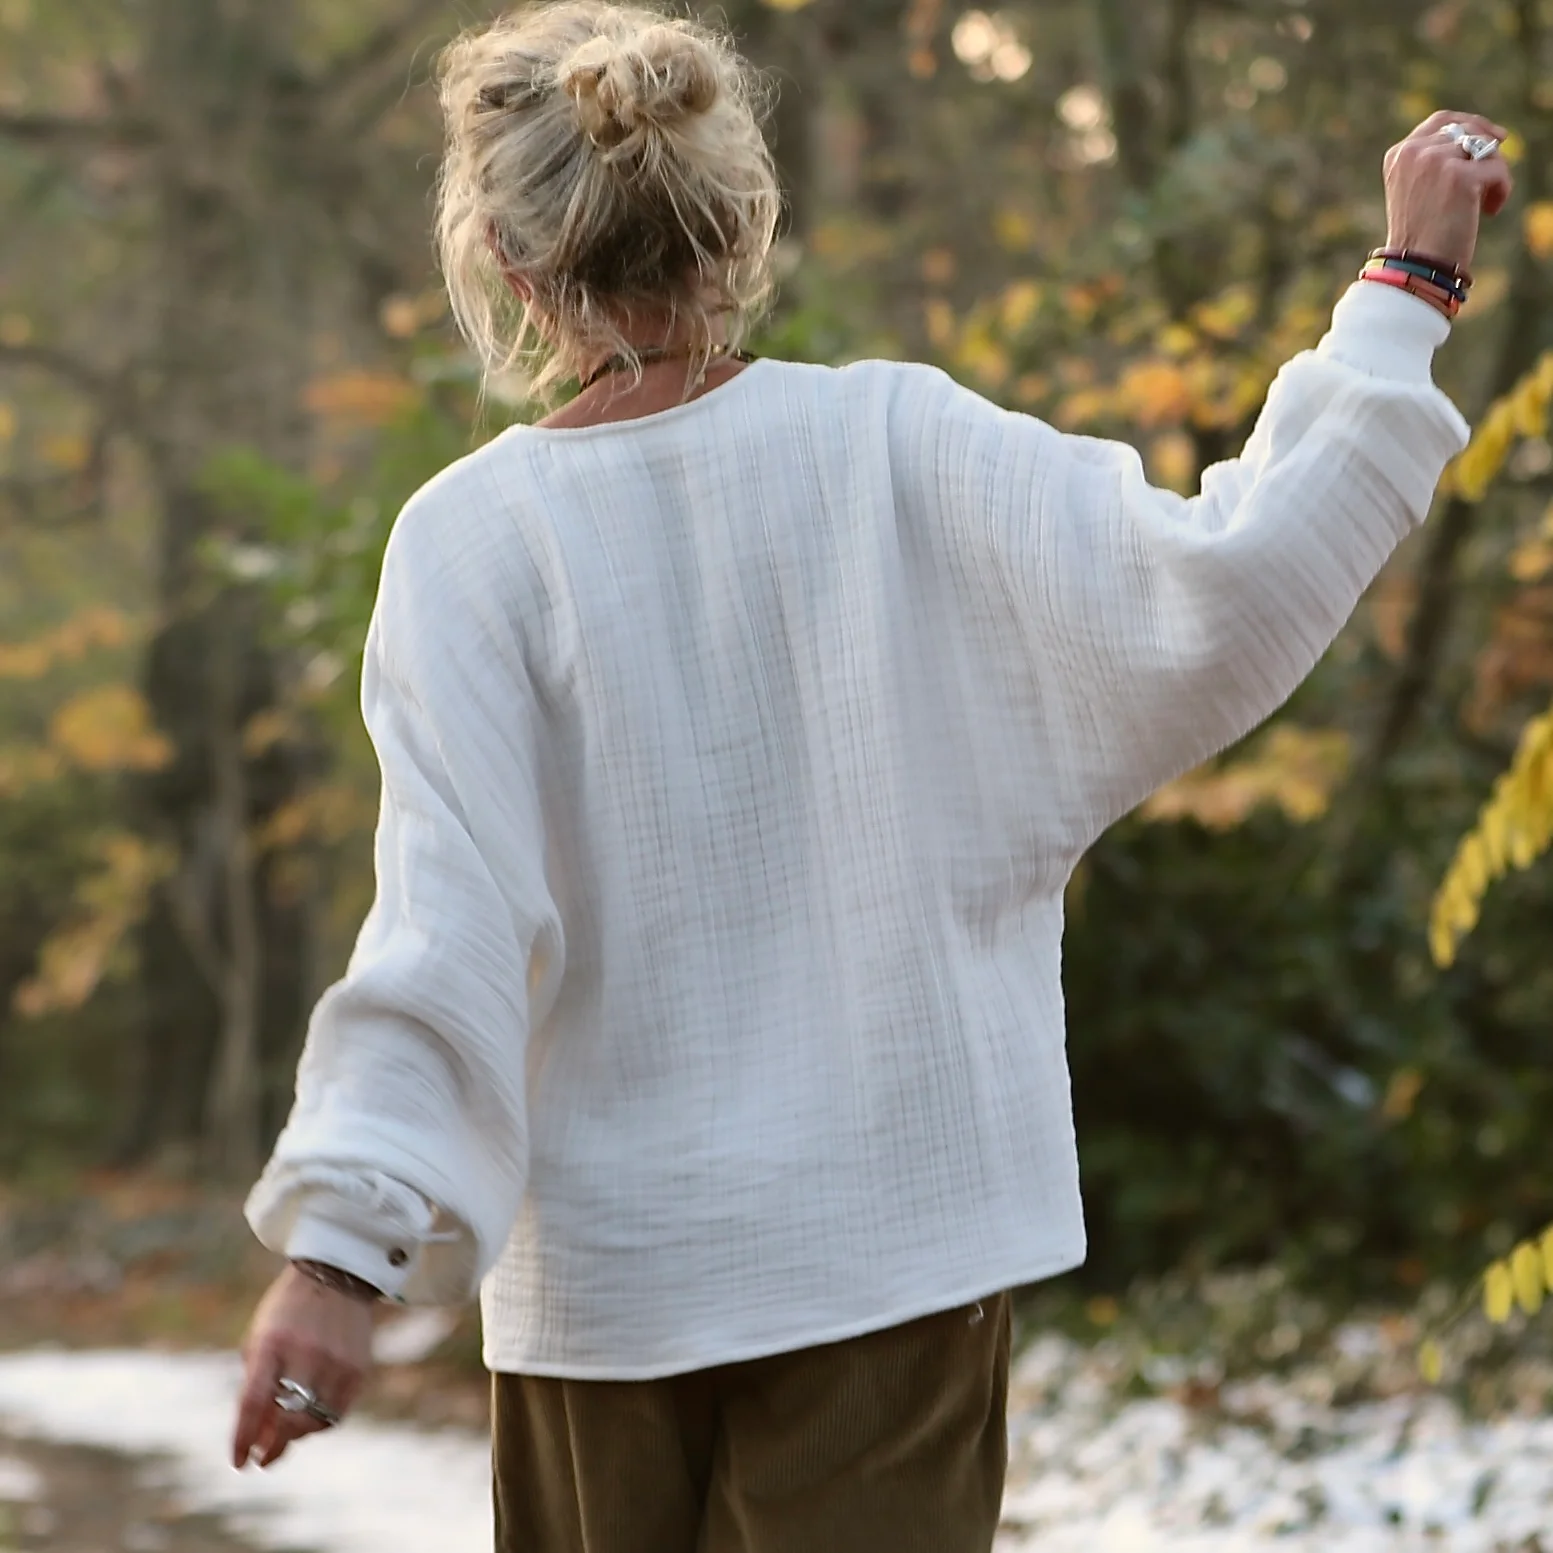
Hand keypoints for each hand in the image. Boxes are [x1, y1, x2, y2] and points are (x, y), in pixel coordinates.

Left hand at [231, 1265, 374, 1469]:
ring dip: (296, 1435)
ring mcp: (336, 1362)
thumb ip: (256, 1385)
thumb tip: (260, 1436)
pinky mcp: (358, 1369)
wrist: (336, 1276)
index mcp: (272, 1343)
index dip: (244, 1438)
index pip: (254, 1402)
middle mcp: (306, 1354)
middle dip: (273, 1446)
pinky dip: (320, 1422)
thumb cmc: (287, 1314)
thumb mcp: (261, 1339)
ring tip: (287, 1433)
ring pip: (314, 1422)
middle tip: (263, 1458)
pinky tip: (310, 1416)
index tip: (239, 1462)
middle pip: (288, 1419)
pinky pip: (337, 1414)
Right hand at [1383, 110, 1514, 271]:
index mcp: (1399, 154)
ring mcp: (1435, 161)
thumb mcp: (1418, 189)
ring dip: (1494, 175)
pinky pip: (1497, 169)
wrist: (1416, 265)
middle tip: (1495, 175)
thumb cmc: (1421, 235)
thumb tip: (1488, 137)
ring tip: (1485, 204)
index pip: (1441, 121)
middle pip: (1468, 130)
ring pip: (1486, 148)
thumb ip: (1437, 159)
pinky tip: (1490, 211)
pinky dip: (1501, 190)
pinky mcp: (1459, 175)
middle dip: (1487, 149)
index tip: (1493, 137)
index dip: (1470, 124)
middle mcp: (1413, 152)